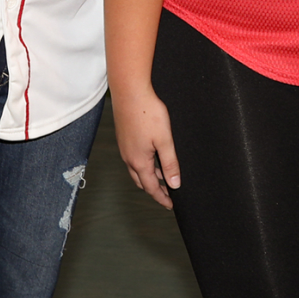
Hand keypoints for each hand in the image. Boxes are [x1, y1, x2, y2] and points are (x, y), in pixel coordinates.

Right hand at [112, 89, 180, 208]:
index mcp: (139, 161)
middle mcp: (129, 157)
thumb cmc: (148, 113)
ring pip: (137, 170)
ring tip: (164, 177)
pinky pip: (134, 159)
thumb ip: (170, 163)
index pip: (151, 187)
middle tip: (168, 194)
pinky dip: (144, 165)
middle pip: (142, 181)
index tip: (170, 205)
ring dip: (149, 176)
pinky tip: (153, 157)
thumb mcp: (165, 140)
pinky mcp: (124, 138)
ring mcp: (125, 148)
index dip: (162, 197)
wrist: (130, 92)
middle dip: (154, 189)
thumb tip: (174, 183)